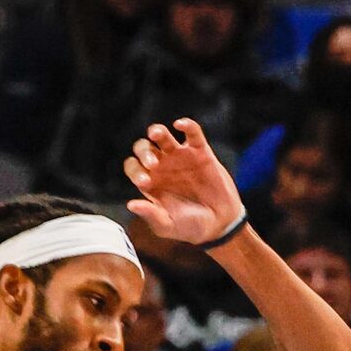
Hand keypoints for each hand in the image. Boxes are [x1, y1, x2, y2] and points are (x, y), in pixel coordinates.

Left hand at [124, 120, 244, 247]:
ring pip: (163, 136)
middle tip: (153, 165)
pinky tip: (180, 124)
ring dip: (157, 132)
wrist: (219, 224)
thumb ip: (150, 214)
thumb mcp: (167, 225)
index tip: (145, 182)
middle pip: (143, 148)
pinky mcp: (201, 153)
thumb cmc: (189, 227)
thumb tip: (131, 204)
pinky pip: (192, 133)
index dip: (135, 170)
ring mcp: (180, 158)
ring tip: (156, 135)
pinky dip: (187, 125)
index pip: (133, 167)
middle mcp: (162, 167)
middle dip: (144, 152)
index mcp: (150, 182)